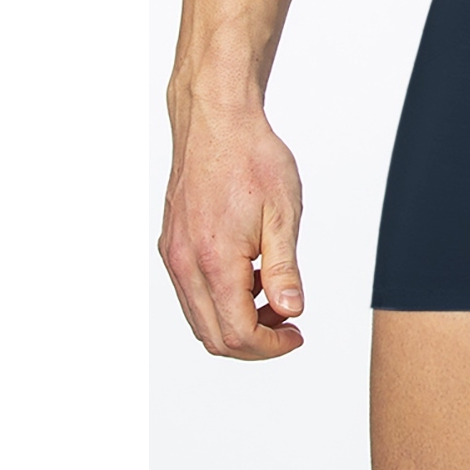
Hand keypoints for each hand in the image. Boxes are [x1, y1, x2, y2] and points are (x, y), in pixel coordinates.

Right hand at [159, 97, 305, 358]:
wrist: (217, 122)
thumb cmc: (252, 159)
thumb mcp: (283, 214)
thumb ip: (284, 269)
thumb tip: (291, 311)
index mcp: (214, 261)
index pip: (237, 333)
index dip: (270, 347)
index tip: (297, 334)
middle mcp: (185, 265)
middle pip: (213, 337)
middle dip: (254, 342)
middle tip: (289, 325)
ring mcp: (174, 256)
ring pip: (200, 318)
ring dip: (236, 321)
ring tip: (274, 296)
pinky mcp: (172, 244)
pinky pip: (192, 292)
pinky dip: (221, 300)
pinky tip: (250, 275)